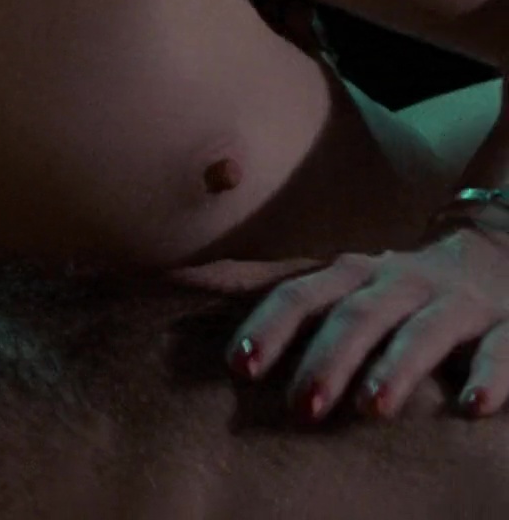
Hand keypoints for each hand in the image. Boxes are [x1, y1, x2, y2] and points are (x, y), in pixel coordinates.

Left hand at [222, 226, 508, 419]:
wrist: (498, 250)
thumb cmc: (395, 285)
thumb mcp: (339, 281)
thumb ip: (277, 288)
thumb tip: (183, 279)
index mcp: (352, 275)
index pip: (301, 296)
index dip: (269, 328)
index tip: (239, 367)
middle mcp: (400, 284)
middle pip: (357, 317)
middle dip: (327, 360)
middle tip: (301, 408)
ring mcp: (456, 303)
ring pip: (423, 333)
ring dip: (396, 369)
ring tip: (372, 409)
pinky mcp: (508, 324)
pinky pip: (502, 349)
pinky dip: (489, 376)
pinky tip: (472, 407)